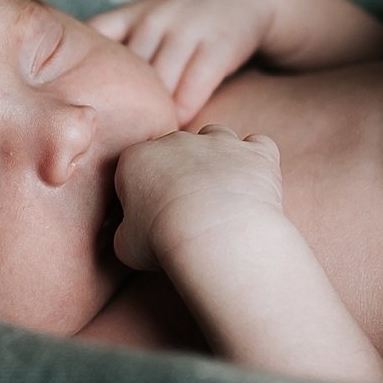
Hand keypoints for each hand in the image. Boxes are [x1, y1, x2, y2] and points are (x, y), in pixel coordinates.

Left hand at [90, 0, 282, 123]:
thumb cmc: (181, 24)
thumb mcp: (142, 20)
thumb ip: (112, 51)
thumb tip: (79, 96)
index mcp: (128, 17)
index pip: (90, 42)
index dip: (77, 70)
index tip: (72, 102)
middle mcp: (152, 21)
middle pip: (121, 75)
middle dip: (112, 108)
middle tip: (103, 140)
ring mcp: (184, 31)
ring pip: (156, 87)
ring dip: (148, 118)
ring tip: (140, 145)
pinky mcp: (215, 46)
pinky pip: (190, 91)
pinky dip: (179, 116)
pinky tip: (174, 131)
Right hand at [112, 124, 289, 270]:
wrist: (216, 234)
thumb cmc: (165, 241)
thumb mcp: (126, 246)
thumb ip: (125, 232)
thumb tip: (130, 234)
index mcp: (137, 158)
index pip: (135, 168)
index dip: (142, 192)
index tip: (151, 218)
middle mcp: (177, 140)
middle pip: (175, 149)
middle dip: (180, 172)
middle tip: (188, 210)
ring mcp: (220, 141)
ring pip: (216, 136)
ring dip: (217, 156)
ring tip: (221, 191)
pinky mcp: (255, 152)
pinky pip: (258, 145)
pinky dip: (256, 160)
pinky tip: (254, 183)